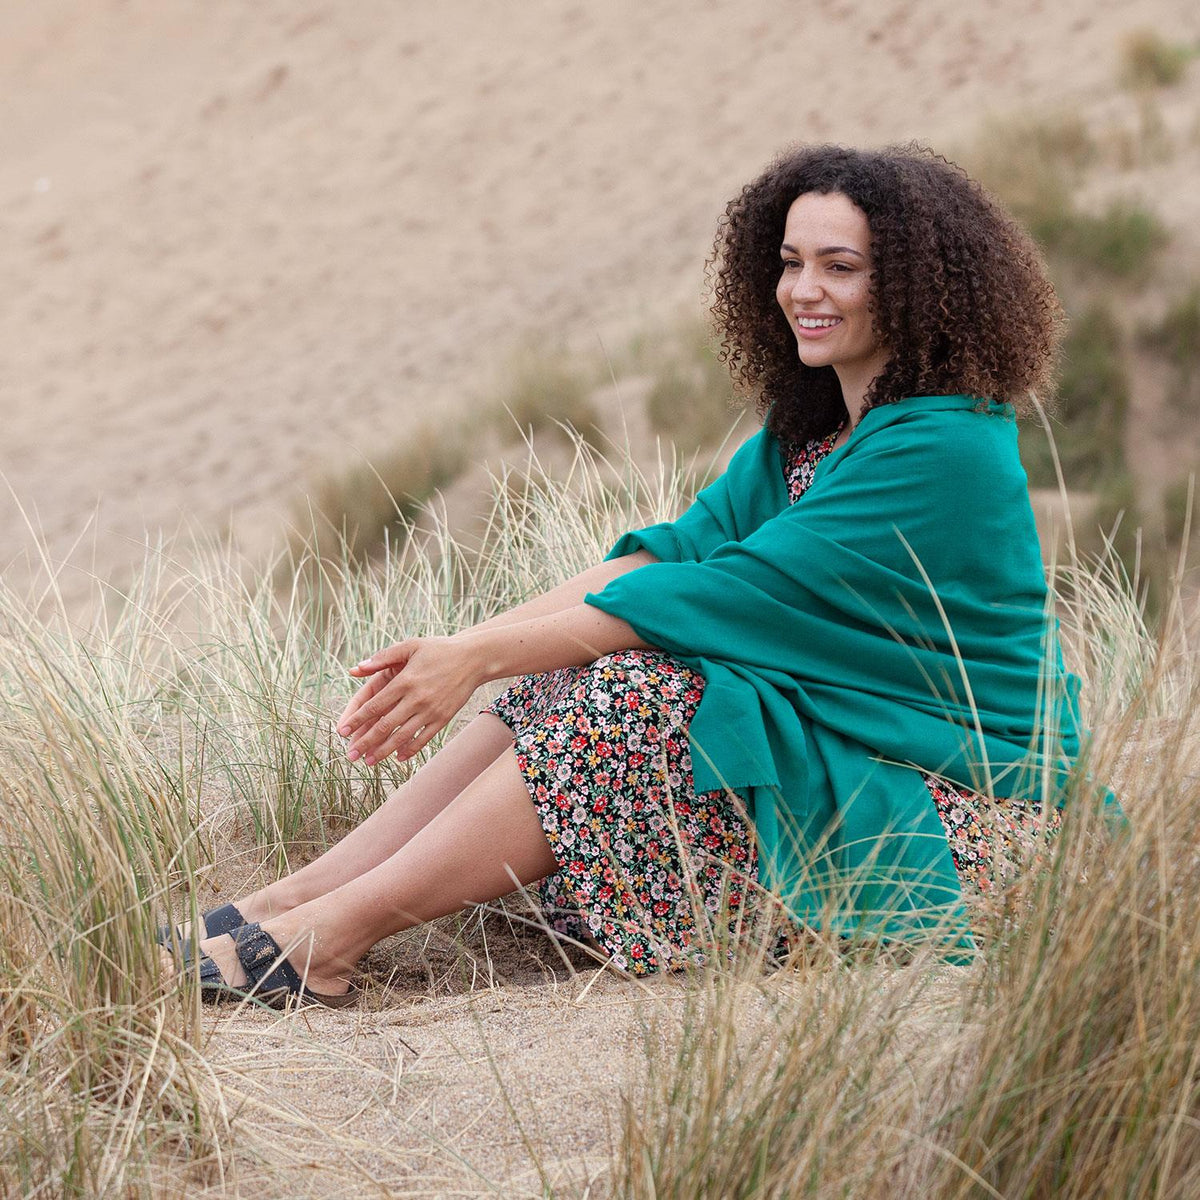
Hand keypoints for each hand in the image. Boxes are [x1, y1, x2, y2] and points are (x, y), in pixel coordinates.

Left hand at [335, 635, 483, 764]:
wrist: (474, 658)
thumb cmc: (439, 649)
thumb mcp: (410, 645)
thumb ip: (382, 657)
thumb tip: (355, 669)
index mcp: (404, 680)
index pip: (374, 705)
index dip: (356, 720)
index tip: (343, 731)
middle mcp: (416, 698)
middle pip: (385, 726)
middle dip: (365, 742)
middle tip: (351, 755)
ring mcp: (431, 710)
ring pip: (402, 736)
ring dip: (384, 751)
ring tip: (369, 761)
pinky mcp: (443, 718)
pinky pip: (424, 738)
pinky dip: (410, 749)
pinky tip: (399, 757)